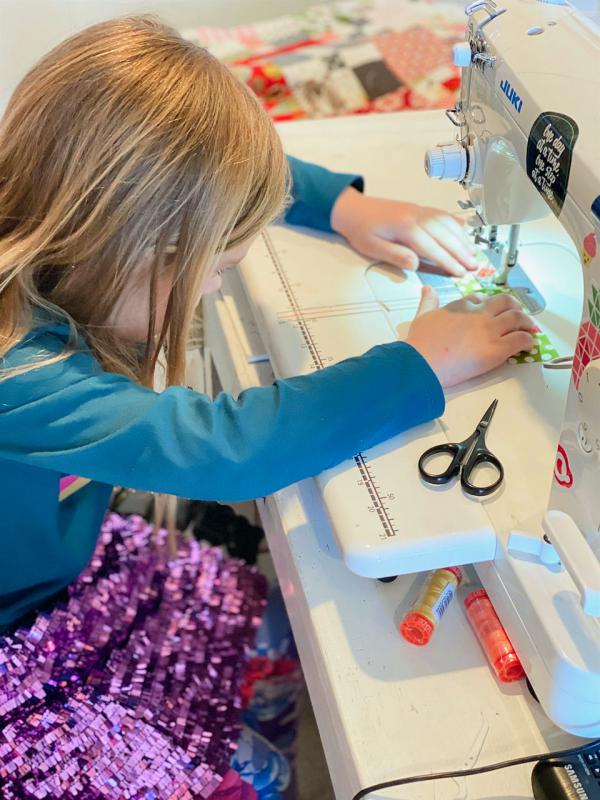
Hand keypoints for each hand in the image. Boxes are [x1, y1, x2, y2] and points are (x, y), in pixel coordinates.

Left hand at [331, 187, 478, 276]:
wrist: (352, 209)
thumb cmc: (361, 230)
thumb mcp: (372, 248)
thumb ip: (395, 255)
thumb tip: (416, 263)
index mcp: (405, 227)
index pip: (432, 247)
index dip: (448, 261)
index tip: (460, 273)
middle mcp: (416, 216)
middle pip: (445, 235)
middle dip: (461, 252)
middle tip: (475, 266)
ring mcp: (419, 210)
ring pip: (446, 223)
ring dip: (462, 238)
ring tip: (473, 253)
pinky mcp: (418, 208)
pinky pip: (440, 214)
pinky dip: (454, 222)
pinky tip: (464, 229)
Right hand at [406, 287, 535, 387]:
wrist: (422, 363)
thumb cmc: (420, 344)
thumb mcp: (421, 316)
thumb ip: (428, 301)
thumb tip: (427, 289)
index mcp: (461, 306)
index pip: (481, 298)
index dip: (489, 303)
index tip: (492, 308)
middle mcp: (478, 314)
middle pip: (505, 302)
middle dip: (514, 306)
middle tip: (517, 314)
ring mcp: (489, 330)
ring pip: (517, 318)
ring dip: (526, 322)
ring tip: (528, 328)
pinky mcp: (496, 349)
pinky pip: (520, 339)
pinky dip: (528, 340)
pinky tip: (529, 344)